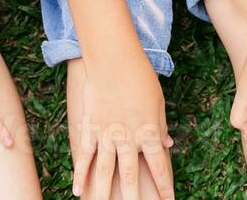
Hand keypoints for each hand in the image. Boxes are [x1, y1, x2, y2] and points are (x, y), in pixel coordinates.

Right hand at [71, 59, 174, 199]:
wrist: (114, 60)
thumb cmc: (140, 77)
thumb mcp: (158, 102)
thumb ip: (160, 126)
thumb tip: (168, 144)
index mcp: (148, 132)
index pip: (159, 166)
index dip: (164, 186)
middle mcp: (127, 138)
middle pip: (131, 175)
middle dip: (134, 198)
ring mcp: (106, 135)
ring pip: (105, 171)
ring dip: (104, 193)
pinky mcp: (90, 128)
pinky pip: (85, 156)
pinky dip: (80, 175)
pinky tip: (78, 191)